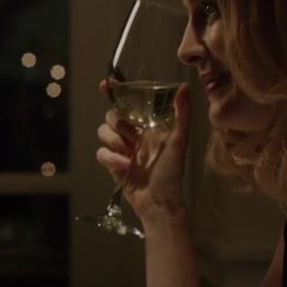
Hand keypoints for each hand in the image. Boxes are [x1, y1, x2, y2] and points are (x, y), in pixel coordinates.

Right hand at [94, 79, 191, 221]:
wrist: (159, 202)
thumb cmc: (172, 171)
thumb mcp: (179, 141)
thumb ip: (182, 114)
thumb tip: (185, 86)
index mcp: (148, 125)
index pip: (129, 103)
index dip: (116, 91)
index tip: (106, 84)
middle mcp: (133, 134)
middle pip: (111, 116)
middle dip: (117, 123)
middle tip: (131, 136)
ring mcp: (121, 149)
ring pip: (102, 132)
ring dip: (114, 141)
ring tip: (128, 154)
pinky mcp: (112, 164)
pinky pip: (101, 153)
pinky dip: (111, 159)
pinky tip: (125, 167)